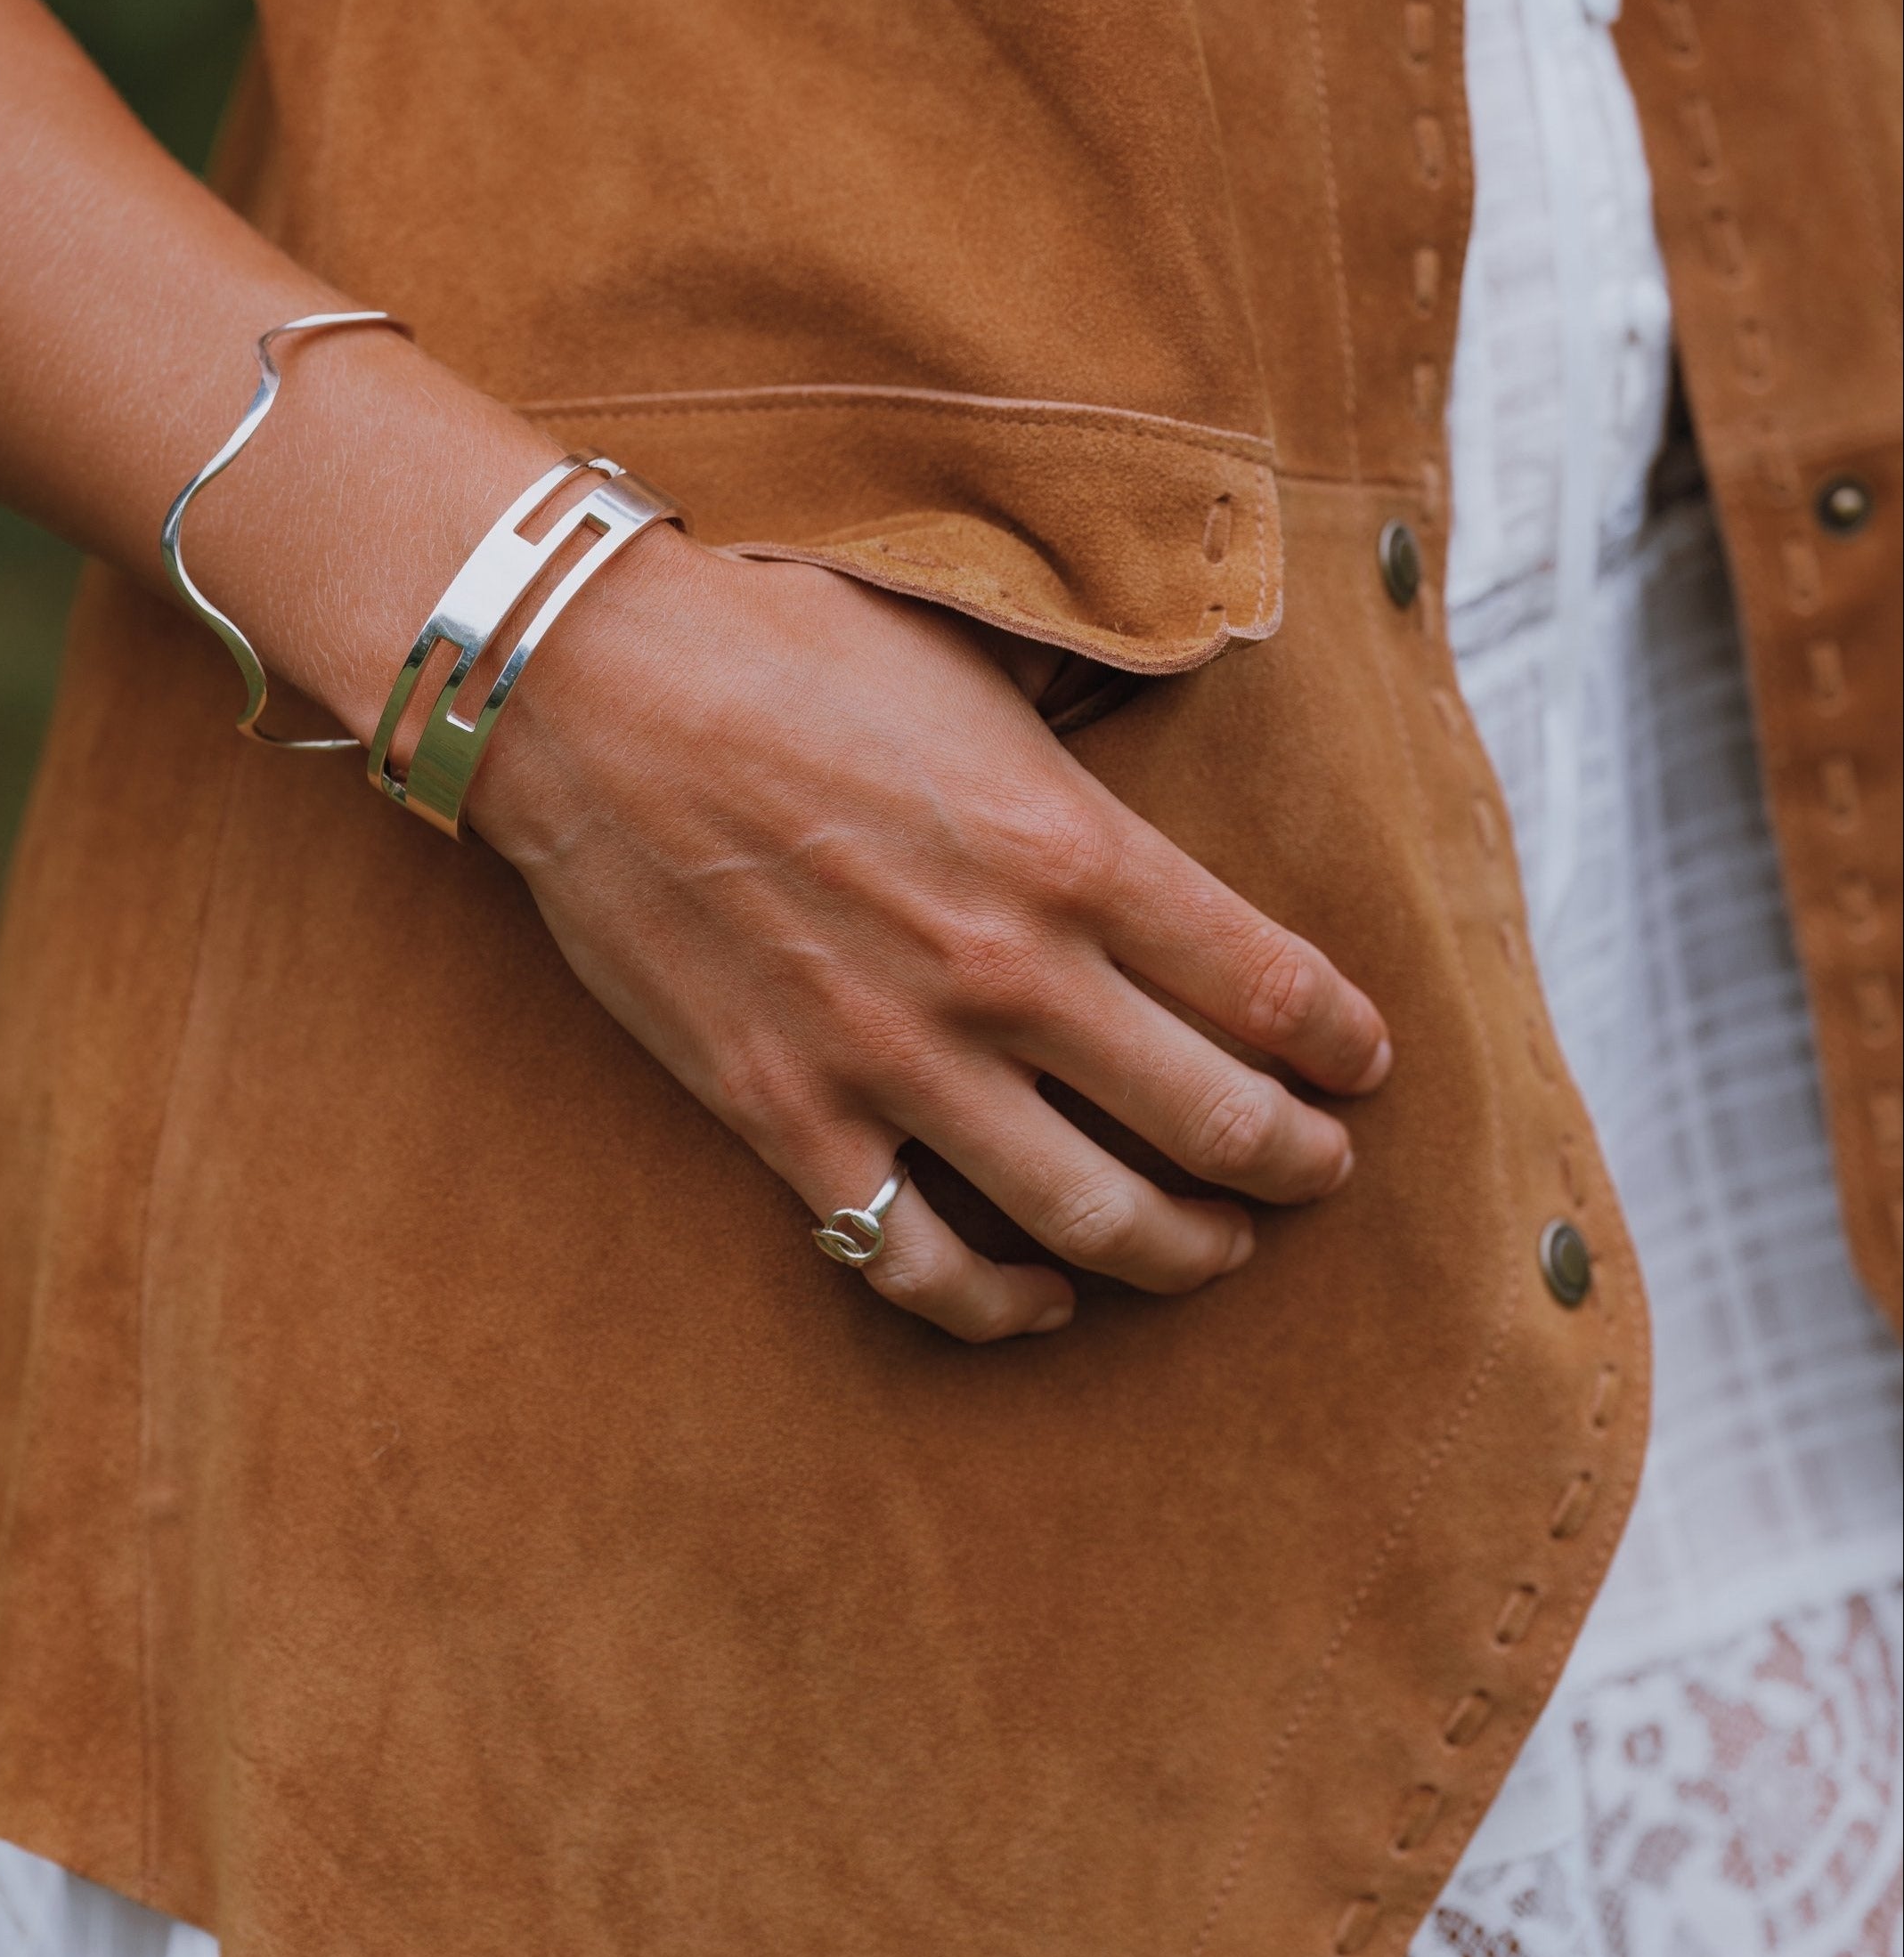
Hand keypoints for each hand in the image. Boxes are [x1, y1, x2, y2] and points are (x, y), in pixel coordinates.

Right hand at [465, 536, 1391, 1341]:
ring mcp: (898, 1063)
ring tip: (1216, 1246)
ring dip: (1183, 1250)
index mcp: (1076, 851)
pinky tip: (1042, 1302)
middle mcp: (1009, 974)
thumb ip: (1082, 728)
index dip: (1343, 1042)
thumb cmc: (786, 650)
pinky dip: (999, 1307)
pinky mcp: (793, 1118)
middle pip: (1216, 1121)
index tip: (1362, 1063)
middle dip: (1296, 1162)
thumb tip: (1159, 705)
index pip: (1272, 986)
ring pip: (1093, 1219)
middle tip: (1317, 1169)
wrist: (595, 696)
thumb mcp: (976, 658)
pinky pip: (917, 1263)